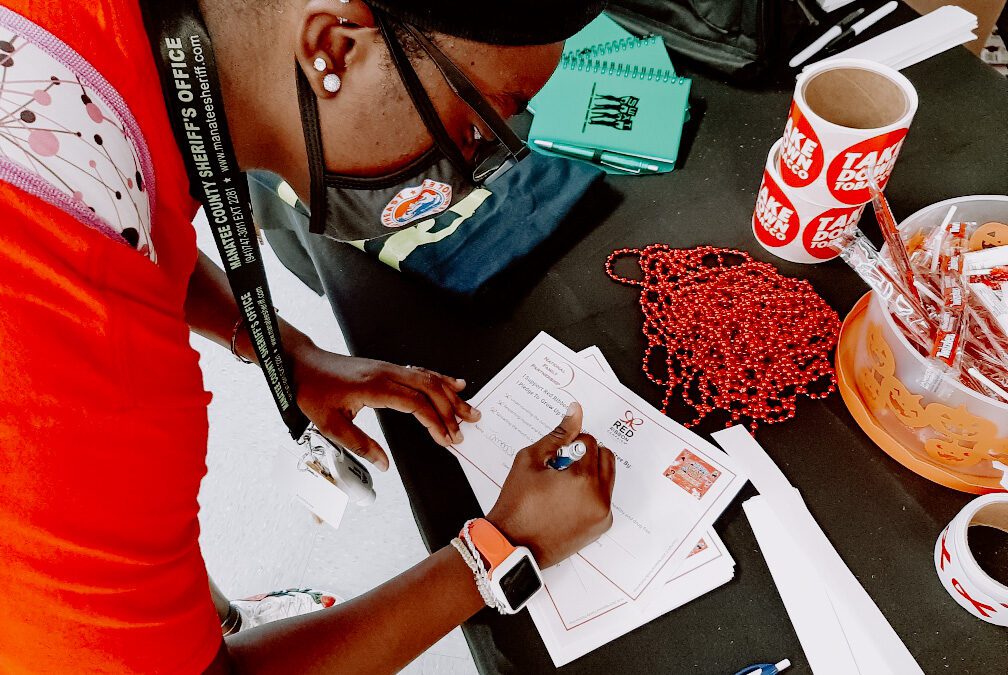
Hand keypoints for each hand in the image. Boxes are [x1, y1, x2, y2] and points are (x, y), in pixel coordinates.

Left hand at [292, 343, 479, 470]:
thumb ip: (360, 445)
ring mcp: (389, 368)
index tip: (446, 438)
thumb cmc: (314, 391)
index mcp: (376, 387)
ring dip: (451, 395)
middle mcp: (387, 373)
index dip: (435, 422)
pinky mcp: (388, 368)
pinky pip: (420, 372)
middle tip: (464, 431)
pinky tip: (454, 384)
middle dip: (451, 411)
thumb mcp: (331, 425)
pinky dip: (440, 379)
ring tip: (470, 410)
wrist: (303, 364)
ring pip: (429, 379)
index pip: (416, 403)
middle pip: (430, 389)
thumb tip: (384, 465)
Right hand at [487, 402, 614, 567]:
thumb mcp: (530, 460)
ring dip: (590, 474)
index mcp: (583, 479)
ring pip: (607, 478)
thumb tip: (575, 412)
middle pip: (606, 458)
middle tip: (562, 466)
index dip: (571, 444)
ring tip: (562, 485)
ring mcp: (602, 514)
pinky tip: (566, 501)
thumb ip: (558, 434)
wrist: (512, 543)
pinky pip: (604, 499)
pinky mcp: (601, 527)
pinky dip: (590, 494)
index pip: (590, 442)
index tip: (557, 455)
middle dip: (587, 455)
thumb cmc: (517, 505)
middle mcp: (599, 498)